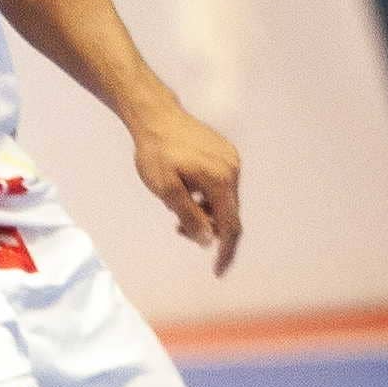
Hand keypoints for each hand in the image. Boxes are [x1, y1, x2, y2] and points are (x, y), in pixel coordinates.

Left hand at [129, 104, 244, 275]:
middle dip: (207, 228)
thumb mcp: (166, 189)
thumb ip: (189, 216)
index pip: (230, 227)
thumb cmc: (156, 152)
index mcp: (221, 180)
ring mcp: (230, 159)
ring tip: (175, 206)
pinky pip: (220, 184)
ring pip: (223, 199)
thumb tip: (208, 242)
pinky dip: (205, 196)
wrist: (154, 115)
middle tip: (177, 229)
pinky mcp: (224, 153)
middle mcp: (232, 170)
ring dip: (204, 211)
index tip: (217, 271)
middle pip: (227, 214)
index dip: (225, 252)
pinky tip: (185, 189)